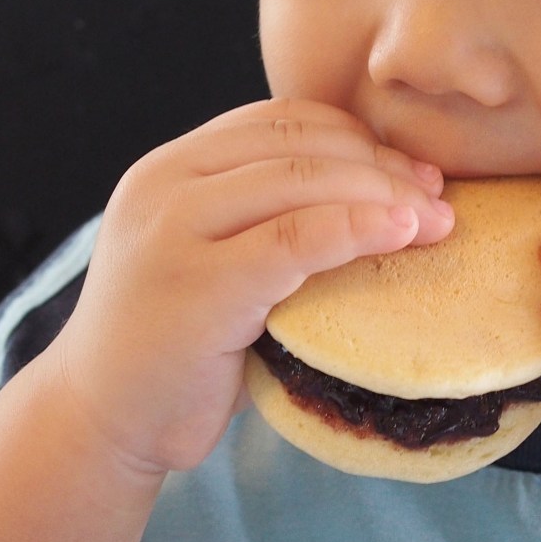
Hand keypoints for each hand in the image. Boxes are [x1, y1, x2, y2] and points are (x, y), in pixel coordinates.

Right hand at [52, 99, 451, 476]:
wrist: (102, 420)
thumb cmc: (175, 348)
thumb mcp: (212, 260)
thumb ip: (263, 220)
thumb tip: (379, 198)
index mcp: (171, 168)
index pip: (280, 120)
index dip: (357, 137)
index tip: (412, 170)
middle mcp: (164, 184)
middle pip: (298, 145)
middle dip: (382, 164)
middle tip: (438, 196)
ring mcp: (174, 231)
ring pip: (302, 181)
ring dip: (385, 194)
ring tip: (436, 221)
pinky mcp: (197, 284)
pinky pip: (295, 239)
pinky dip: (358, 228)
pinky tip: (402, 233)